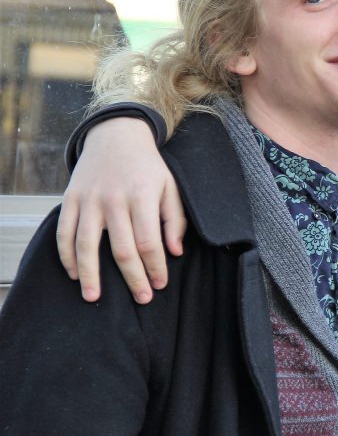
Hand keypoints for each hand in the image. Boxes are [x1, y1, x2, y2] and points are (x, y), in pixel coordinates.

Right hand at [57, 117, 186, 303]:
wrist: (116, 136)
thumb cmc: (148, 168)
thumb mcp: (171, 187)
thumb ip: (174, 220)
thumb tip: (175, 252)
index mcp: (143, 196)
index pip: (149, 241)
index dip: (155, 267)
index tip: (160, 284)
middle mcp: (114, 199)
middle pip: (122, 249)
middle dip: (133, 278)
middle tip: (141, 299)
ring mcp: (89, 199)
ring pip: (87, 245)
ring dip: (91, 274)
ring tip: (94, 297)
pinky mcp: (71, 198)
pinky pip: (65, 232)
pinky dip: (67, 255)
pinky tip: (74, 273)